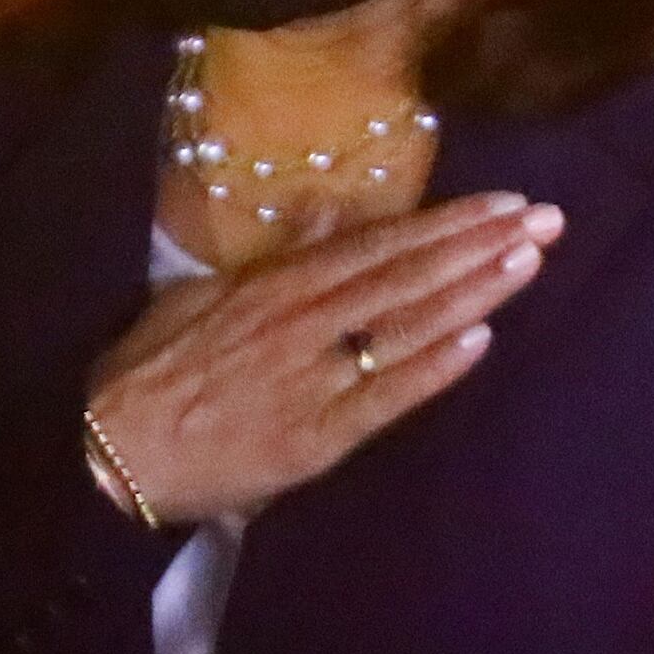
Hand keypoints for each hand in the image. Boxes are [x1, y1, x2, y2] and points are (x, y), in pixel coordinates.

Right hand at [83, 193, 556, 524]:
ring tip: (528, 262)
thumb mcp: (203, 296)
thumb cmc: (150, 374)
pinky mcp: (315, 437)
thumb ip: (272, 259)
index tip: (501, 201)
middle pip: (405, 273)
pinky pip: (384, 396)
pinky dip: (433, 369)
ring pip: (405, 325)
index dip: (444, 221)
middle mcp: (300, 321)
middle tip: (545, 219)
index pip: (376, 242)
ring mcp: (311, 378)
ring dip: (473, 293)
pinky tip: (481, 342)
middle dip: (479, 244)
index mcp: (273, 284)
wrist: (109, 453)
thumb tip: (321, 216)